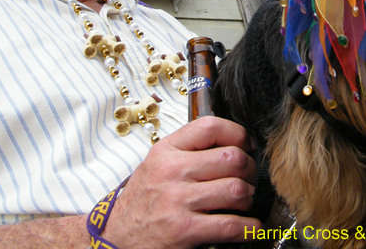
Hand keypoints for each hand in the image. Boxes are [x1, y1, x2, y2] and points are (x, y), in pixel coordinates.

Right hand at [104, 117, 260, 248]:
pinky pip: (232, 225)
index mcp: (166, 151)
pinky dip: (249, 228)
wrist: (115, 238)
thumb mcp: (157, 164)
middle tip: (249, 178)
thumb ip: (188, 150)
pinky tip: (250, 227)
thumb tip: (232, 144)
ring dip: (249, 198)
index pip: (210, 127)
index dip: (238, 133)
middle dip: (250, 169)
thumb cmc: (142, 201)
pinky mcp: (185, 230)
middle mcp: (172, 171)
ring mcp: (179, 201)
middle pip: (232, 158)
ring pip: (237, 189)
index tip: (247, 144)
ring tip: (245, 202)